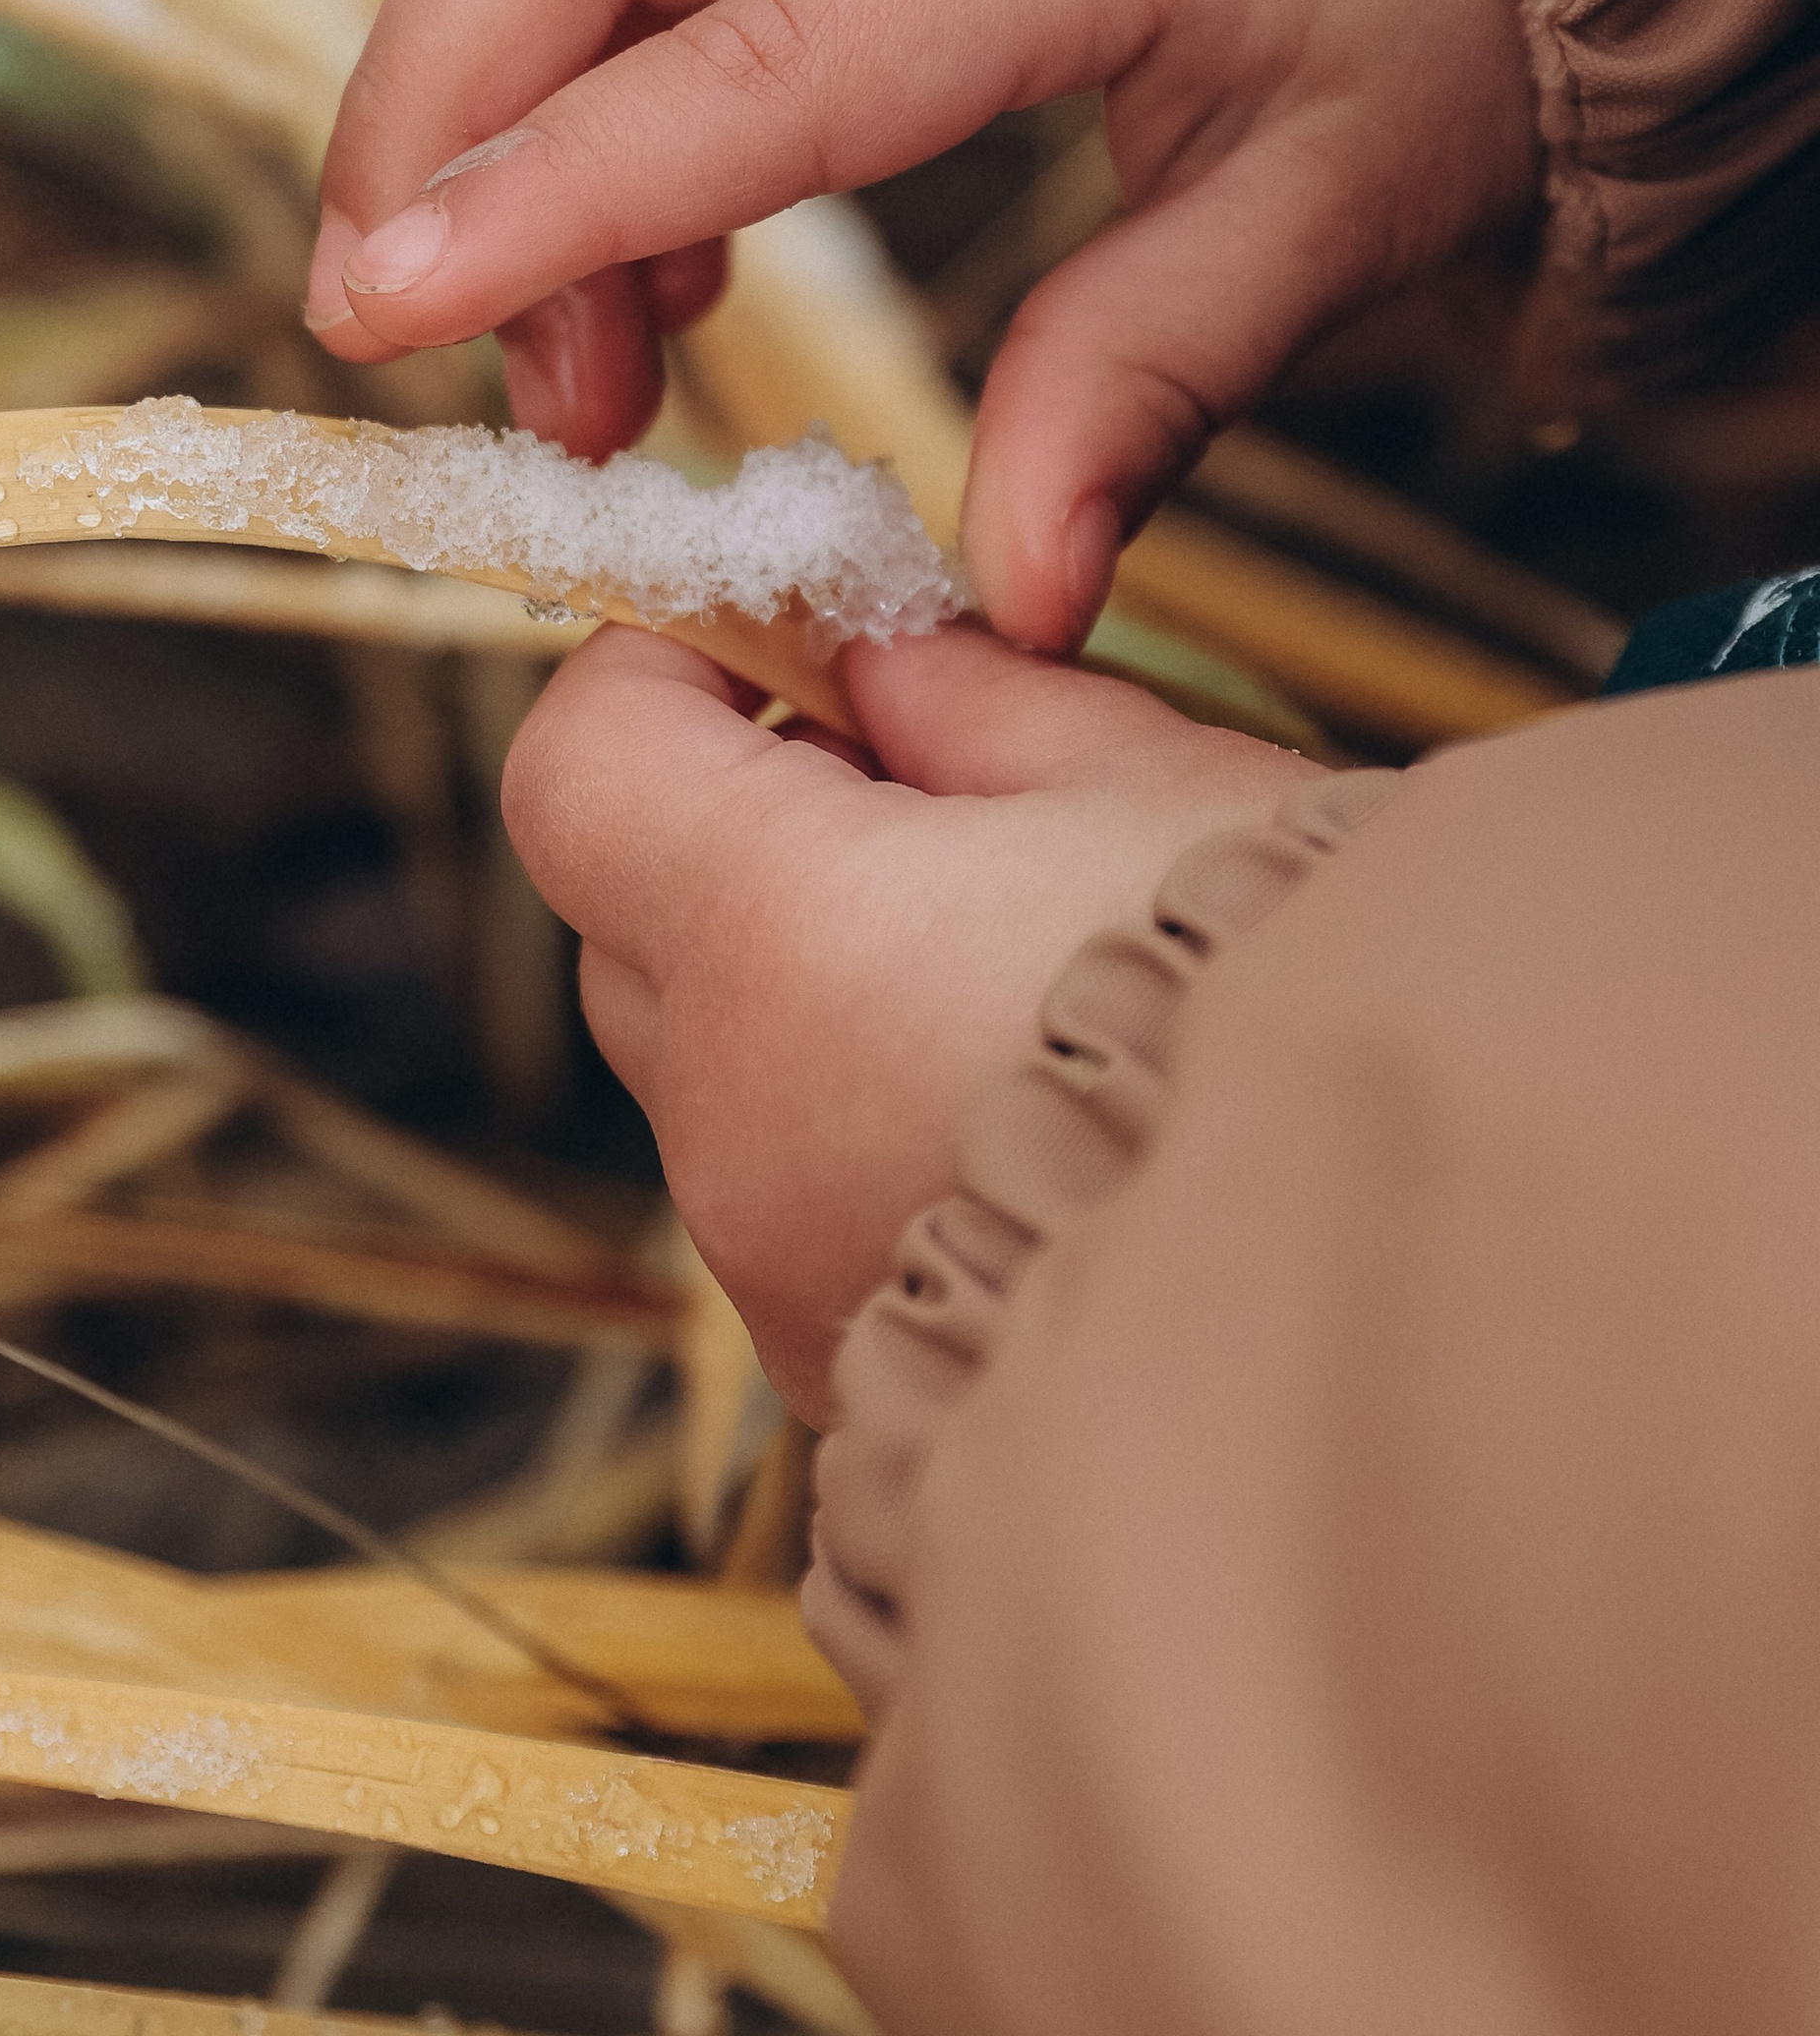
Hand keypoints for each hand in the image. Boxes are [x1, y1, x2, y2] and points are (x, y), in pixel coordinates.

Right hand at [309, 0, 1536, 648]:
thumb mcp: (1340, 206)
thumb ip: (1145, 388)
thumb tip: (1012, 607)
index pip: (752, 50)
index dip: (552, 184)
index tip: (379, 306)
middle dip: (433, 96)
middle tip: (411, 332)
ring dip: (492, 88)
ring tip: (582, 357)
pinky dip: (581, 67)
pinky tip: (654, 253)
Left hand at [503, 617, 1293, 1416]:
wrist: (1458, 1298)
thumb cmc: (1324, 1007)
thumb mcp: (1160, 783)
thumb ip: (971, 702)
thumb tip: (876, 668)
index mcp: (779, 939)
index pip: (578, 768)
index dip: (658, 675)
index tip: (783, 646)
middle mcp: (736, 1126)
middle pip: (638, 929)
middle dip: (745, 835)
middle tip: (938, 797)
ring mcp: (780, 1276)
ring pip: (724, 1079)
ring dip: (818, 1000)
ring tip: (1029, 976)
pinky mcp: (850, 1389)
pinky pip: (801, 1215)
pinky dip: (872, 1142)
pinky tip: (1048, 1126)